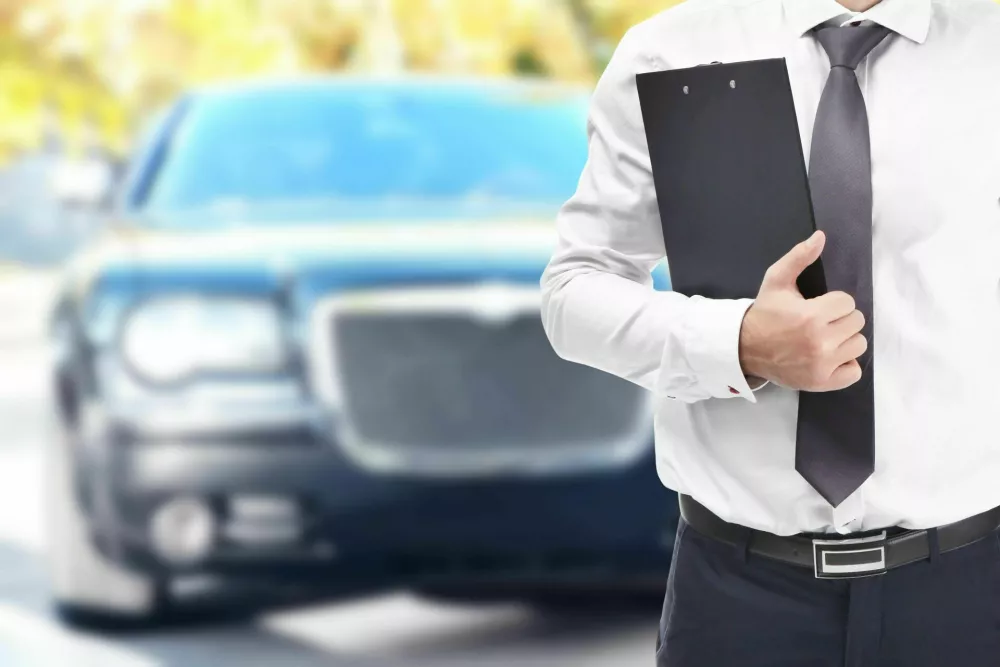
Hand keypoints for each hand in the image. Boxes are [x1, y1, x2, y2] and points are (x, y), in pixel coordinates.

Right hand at [738, 231, 866, 391]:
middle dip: (840, 320)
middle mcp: (820, 342)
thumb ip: (799, 257)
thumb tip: (820, 236)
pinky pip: (854, 372)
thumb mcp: (776, 280)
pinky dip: (845, 365)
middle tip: (820, 323)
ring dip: (844, 341)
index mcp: (811, 316)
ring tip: (824, 339)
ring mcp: (822, 365)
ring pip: (858, 345)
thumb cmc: (765, 313)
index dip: (833, 302)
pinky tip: (828, 357)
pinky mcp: (822, 382)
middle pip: (857, 323)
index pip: (848, 303)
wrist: (745, 348)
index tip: (816, 307)